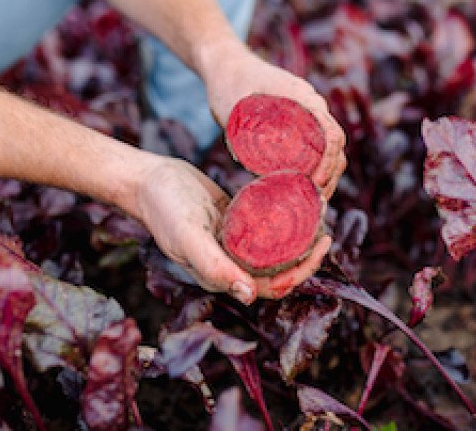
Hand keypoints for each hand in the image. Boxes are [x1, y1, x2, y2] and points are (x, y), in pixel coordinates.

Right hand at [129, 156, 331, 303]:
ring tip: (318, 209)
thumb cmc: (164, 208)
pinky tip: (299, 198)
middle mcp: (232, 264)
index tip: (322, 243)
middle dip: (308, 254)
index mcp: (224, 277)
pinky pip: (266, 227)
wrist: (148, 180)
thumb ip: (214, 266)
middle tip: (326, 227)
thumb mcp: (187, 236)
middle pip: (280, 270)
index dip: (302, 272)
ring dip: (300, 235)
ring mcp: (234, 243)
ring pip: (276, 248)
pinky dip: (285, 218)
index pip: (273, 286)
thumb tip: (249, 295)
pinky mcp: (236, 221)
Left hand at [199, 40, 345, 197]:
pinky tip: (304, 187)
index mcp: (302, 98)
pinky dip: (316, 168)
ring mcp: (306, 115)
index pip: (332, 133)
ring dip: (327, 175)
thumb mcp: (233, 109)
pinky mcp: (297, 124)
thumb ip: (244, 134)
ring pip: (329, 148)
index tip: (316, 182)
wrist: (225, 63)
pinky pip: (316, 146)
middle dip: (331, 176)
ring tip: (314, 202)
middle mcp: (311, 106)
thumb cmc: (227, 82)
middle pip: (336, 146)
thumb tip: (256, 173)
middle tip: (317, 203)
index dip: (329, 161)